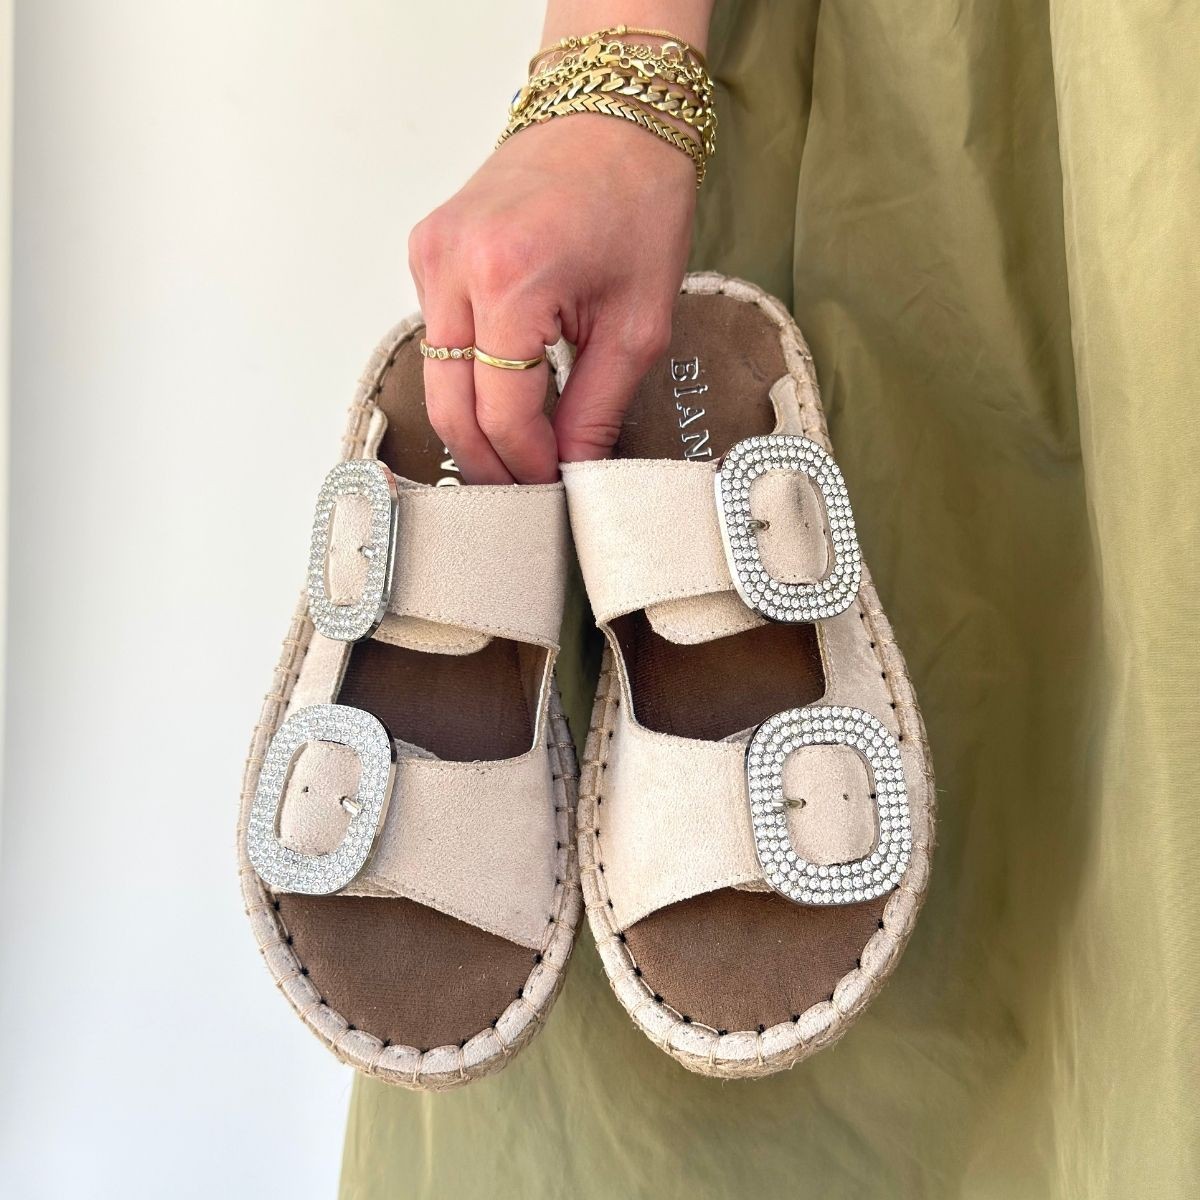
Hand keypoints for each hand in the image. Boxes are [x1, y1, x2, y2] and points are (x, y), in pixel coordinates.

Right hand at [408, 114, 696, 482]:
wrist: (612, 114)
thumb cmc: (637, 198)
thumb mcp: (637, 323)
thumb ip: (598, 408)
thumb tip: (576, 470)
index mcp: (510, 280)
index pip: (502, 414)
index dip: (529, 465)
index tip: (554, 488)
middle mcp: (453, 266)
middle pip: (451, 408)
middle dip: (490, 462)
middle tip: (526, 493)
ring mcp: (430, 255)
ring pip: (437, 379)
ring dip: (475, 423)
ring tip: (520, 452)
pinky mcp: (426, 250)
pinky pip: (437, 338)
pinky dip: (467, 376)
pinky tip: (504, 392)